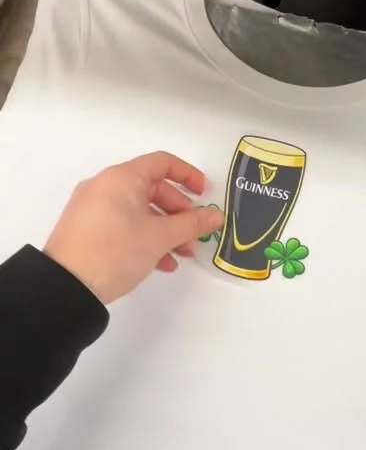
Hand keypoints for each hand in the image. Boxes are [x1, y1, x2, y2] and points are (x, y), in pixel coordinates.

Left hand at [44, 152, 223, 304]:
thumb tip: (214, 216)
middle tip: (193, 232)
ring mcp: (92, 207)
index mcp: (121, 178)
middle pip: (152, 189)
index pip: (162, 163)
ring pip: (138, 210)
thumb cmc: (113, 252)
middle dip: (178, 212)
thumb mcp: (160, 237)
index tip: (204, 193)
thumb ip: (192, 224)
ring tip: (180, 253)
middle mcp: (104, 186)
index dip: (188, 175)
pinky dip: (143, 236)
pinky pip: (122, 223)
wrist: (67, 286)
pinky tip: (159, 262)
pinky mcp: (86, 228)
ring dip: (164, 229)